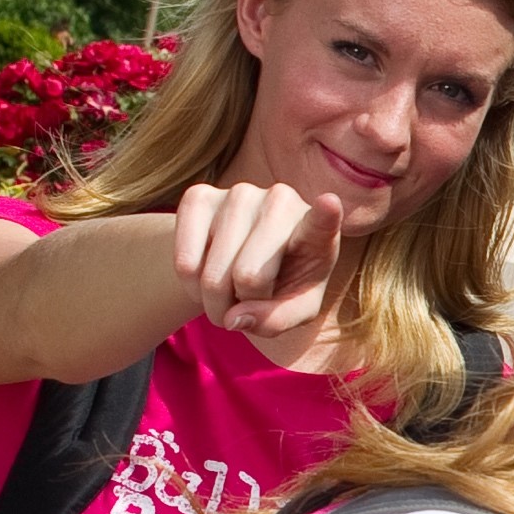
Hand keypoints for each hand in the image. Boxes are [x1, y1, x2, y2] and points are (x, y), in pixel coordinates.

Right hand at [168, 180, 339, 341]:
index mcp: (317, 231)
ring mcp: (240, 194)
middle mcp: (281, 201)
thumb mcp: (295, 309)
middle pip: (247, 276)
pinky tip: (205, 272)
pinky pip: (183, 262)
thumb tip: (234, 317)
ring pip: (212, 274)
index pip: (322, 222)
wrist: (243, 258)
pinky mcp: (200, 196)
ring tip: (229, 290)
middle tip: (246, 303)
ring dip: (214, 301)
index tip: (329, 203)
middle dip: (240, 305)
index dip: (325, 214)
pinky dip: (190, 284)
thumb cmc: (282, 283)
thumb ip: (277, 320)